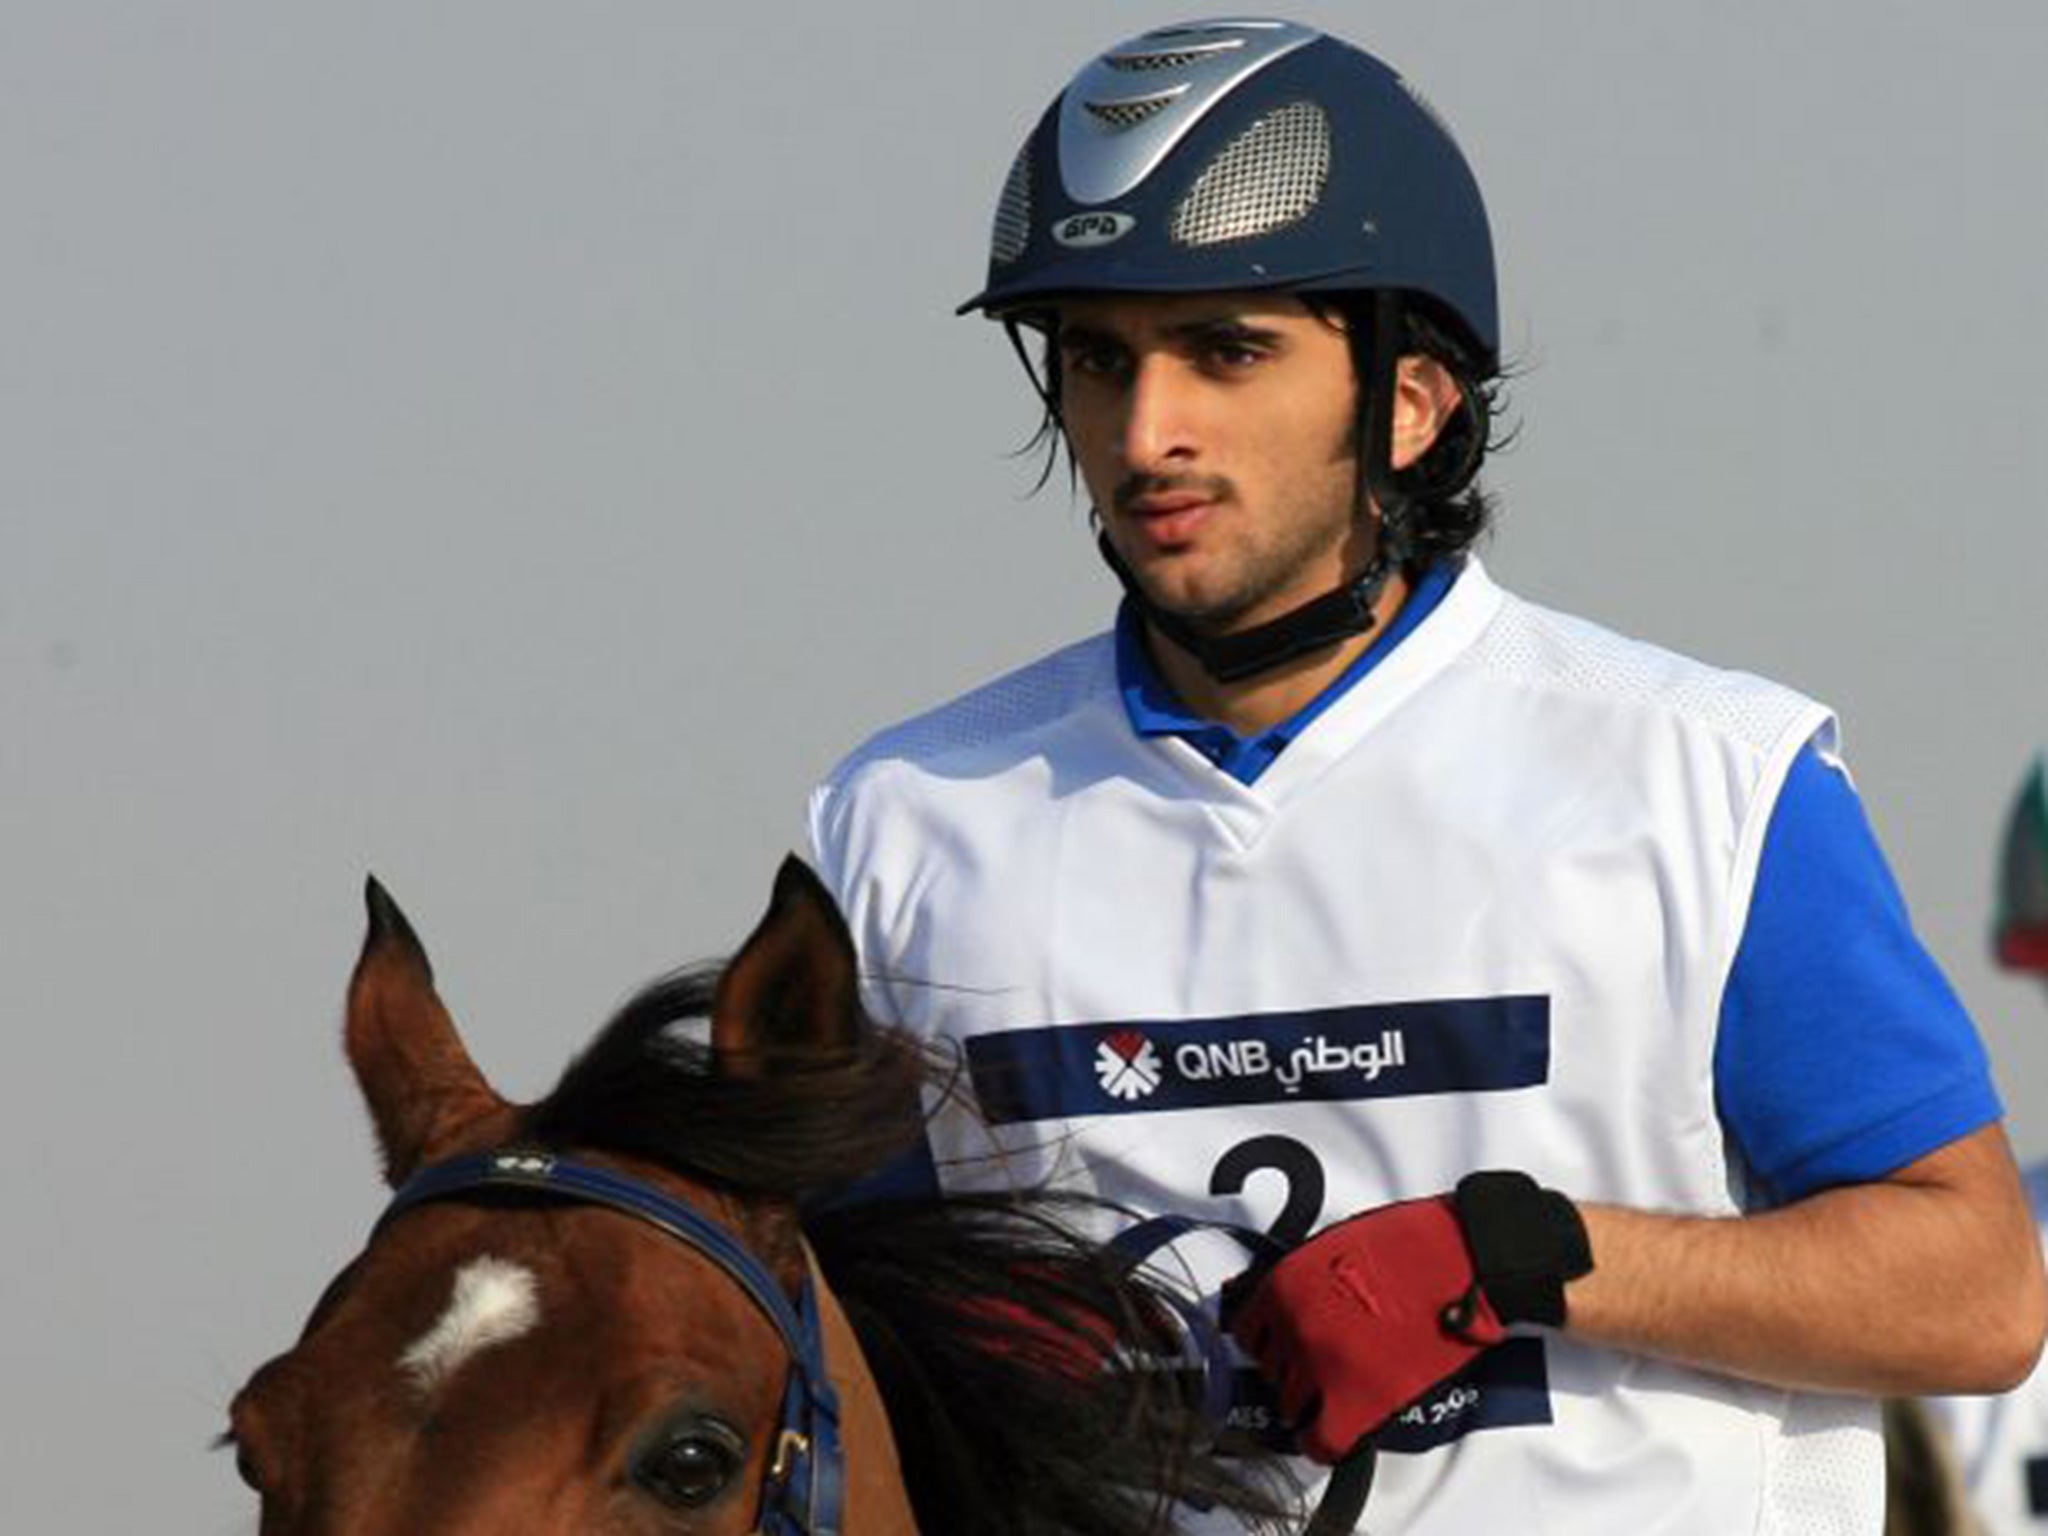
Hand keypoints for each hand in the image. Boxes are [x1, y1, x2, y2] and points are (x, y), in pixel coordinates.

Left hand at [1226, 1171, 1590, 1461]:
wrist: (1465, 1260)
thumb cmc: (1412, 1245)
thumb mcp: (1334, 1247)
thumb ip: (1301, 1282)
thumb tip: (1280, 1309)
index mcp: (1284, 1284)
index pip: (1246, 1333)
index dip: (1267, 1342)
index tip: (1281, 1347)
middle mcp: (1293, 1326)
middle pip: (1269, 1370)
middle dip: (1291, 1369)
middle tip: (1319, 1365)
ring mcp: (1324, 1366)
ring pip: (1291, 1405)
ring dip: (1309, 1400)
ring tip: (1338, 1390)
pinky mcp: (1361, 1401)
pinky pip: (1321, 1441)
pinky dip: (1323, 1441)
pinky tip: (1335, 1430)